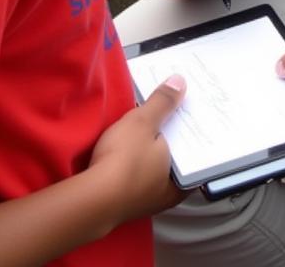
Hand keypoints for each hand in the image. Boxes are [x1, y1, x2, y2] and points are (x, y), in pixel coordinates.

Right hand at [88, 74, 186, 220]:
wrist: (89, 199)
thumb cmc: (125, 161)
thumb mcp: (144, 122)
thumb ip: (163, 102)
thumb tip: (181, 81)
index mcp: (183, 182)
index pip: (195, 151)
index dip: (193, 129)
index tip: (191, 111)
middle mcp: (168, 196)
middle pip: (175, 158)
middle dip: (172, 135)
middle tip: (173, 109)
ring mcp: (145, 202)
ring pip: (155, 167)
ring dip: (152, 148)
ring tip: (153, 121)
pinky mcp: (124, 203)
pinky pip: (137, 174)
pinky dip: (137, 159)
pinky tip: (130, 143)